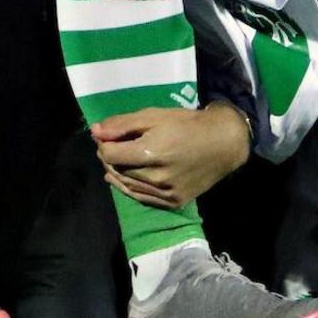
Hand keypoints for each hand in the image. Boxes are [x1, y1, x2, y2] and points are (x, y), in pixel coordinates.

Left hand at [92, 101, 248, 210]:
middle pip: (117, 170)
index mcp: (152, 152)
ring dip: (116, 173)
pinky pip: (141, 198)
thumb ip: (122, 125)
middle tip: (109, 146)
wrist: (222, 144)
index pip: (110, 154)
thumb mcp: (154, 116)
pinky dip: (128, 188)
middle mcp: (157, 177)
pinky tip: (121, 179)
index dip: (102, 143)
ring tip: (115, 160)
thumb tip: (95, 132)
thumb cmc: (187, 124)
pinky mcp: (173, 202)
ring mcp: (166, 193)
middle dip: (108, 157)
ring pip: (127, 185)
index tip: (104, 135)